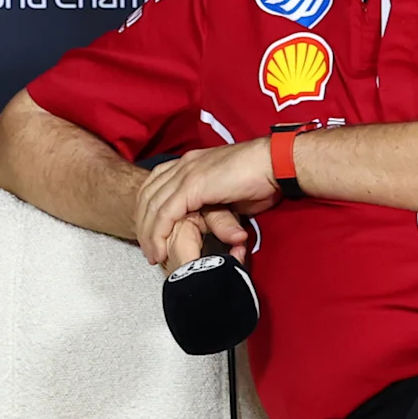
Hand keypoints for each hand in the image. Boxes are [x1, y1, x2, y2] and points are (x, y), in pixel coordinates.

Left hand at [135, 140, 277, 264]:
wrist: (274, 163)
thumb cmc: (261, 178)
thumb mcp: (229, 194)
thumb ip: (214, 205)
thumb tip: (213, 223)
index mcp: (191, 163)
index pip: (156, 185)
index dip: (149, 211)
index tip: (150, 233)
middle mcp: (184, 164)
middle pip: (147, 194)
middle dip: (143, 225)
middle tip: (148, 249)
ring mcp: (187, 173)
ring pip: (153, 206)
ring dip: (149, 234)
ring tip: (152, 256)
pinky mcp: (192, 185)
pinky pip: (166, 213)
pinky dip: (159, 234)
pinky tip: (159, 250)